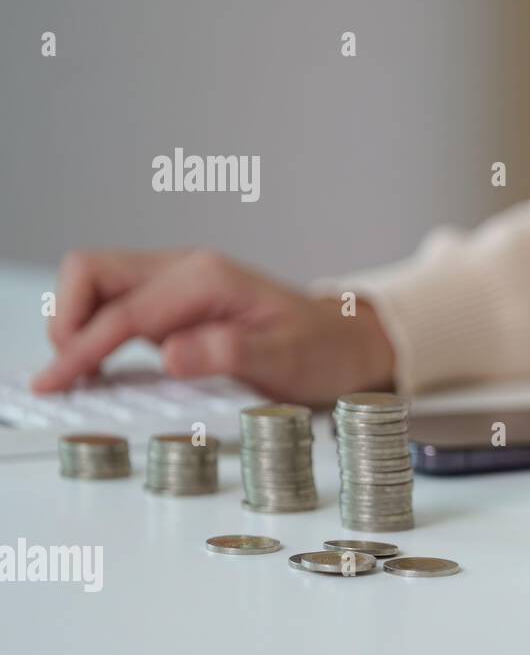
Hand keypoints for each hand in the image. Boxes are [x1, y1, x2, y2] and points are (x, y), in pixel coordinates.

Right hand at [33, 249, 395, 405]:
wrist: (348, 341)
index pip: (125, 309)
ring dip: (78, 327)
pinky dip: (96, 334)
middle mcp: (186, 272)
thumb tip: (170, 356)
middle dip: (69, 321)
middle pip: (93, 272)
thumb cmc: (323, 349)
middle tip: (70, 377)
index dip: (84, 347)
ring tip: (80, 378)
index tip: (57, 382)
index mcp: (208, 278)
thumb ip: (229, 353)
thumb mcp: (287, 358)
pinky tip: (100, 370)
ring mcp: (177, 287)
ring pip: (97, 286)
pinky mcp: (174, 307)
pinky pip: (116, 308)